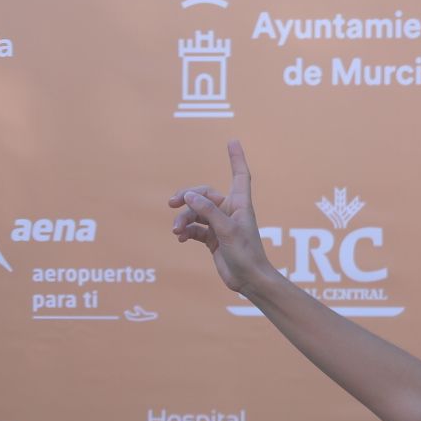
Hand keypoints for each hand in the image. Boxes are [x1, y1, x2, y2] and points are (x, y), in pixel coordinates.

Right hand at [168, 140, 272, 294]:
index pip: (239, 175)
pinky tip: (179, 237)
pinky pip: (193, 228)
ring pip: (195, 212)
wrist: (248, 279)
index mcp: (240, 204)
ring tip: (177, 230)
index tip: (233, 141)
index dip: (236, 158)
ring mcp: (220, 224)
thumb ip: (208, 212)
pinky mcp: (212, 238)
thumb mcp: (227, 231)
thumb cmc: (246, 254)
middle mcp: (230, 211)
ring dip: (183, 219)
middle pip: (204, 194)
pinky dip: (185, 230)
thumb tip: (189, 195)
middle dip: (187, 198)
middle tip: (172, 202)